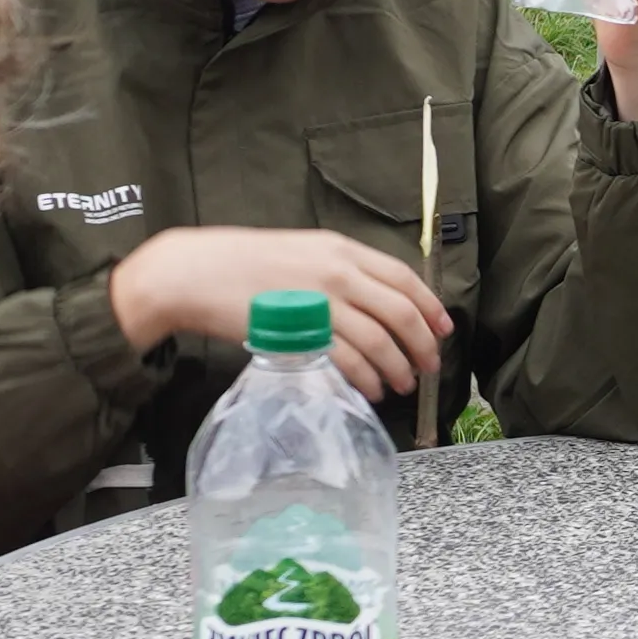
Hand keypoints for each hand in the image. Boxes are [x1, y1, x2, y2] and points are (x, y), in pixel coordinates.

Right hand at [107, 227, 449, 399]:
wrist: (195, 272)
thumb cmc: (242, 263)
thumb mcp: (300, 252)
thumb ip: (337, 270)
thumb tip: (370, 300)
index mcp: (340, 249)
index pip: (402, 277)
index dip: (430, 305)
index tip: (442, 327)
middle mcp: (337, 271)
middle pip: (399, 311)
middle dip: (422, 343)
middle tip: (428, 365)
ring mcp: (320, 301)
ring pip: (379, 339)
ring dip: (397, 367)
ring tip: (401, 385)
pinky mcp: (301, 331)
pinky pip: (348, 359)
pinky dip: (366, 378)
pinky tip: (371, 389)